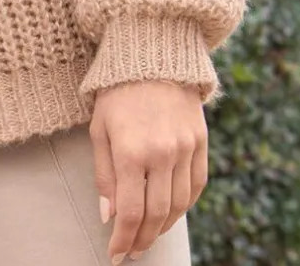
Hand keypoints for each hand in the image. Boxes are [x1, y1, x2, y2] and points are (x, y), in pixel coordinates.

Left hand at [90, 80, 207, 261]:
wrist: (152, 54)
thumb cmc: (117, 92)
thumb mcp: (99, 129)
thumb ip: (104, 175)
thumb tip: (109, 216)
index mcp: (131, 151)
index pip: (130, 212)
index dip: (123, 239)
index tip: (115, 255)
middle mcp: (161, 153)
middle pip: (156, 214)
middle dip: (143, 239)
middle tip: (132, 251)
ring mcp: (185, 148)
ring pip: (179, 205)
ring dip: (163, 227)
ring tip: (148, 236)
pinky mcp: (200, 142)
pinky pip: (196, 186)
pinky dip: (185, 205)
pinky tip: (171, 212)